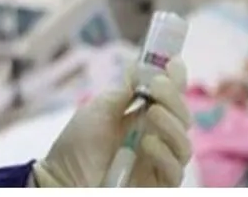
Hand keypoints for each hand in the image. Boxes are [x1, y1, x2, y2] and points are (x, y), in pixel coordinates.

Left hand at [30, 60, 192, 187]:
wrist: (62, 177)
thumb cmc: (77, 145)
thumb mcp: (98, 110)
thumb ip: (124, 92)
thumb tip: (142, 66)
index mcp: (142, 117)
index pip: (168, 98)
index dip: (176, 80)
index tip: (174, 62)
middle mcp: (156, 138)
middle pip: (182, 117)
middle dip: (174, 98)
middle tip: (158, 86)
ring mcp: (159, 162)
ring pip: (184, 144)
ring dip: (172, 124)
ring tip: (152, 113)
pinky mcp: (158, 184)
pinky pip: (175, 170)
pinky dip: (165, 155)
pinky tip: (147, 144)